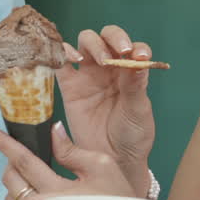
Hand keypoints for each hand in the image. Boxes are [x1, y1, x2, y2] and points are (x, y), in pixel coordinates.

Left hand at [0, 121, 135, 199]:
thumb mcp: (102, 168)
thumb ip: (72, 150)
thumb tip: (53, 130)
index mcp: (58, 191)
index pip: (25, 162)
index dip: (6, 145)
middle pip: (11, 182)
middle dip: (9, 166)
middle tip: (17, 159)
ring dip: (15, 187)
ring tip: (31, 181)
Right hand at [58, 25, 154, 195]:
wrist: (113, 161)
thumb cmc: (132, 136)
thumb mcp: (138, 110)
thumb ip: (135, 84)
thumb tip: (138, 58)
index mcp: (129, 72)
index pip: (131, 47)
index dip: (134, 46)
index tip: (137, 56)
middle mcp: (108, 69)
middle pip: (105, 38)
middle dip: (111, 39)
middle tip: (118, 52)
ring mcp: (87, 76)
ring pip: (84, 44)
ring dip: (90, 43)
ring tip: (96, 58)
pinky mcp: (69, 87)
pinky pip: (61, 64)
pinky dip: (61, 54)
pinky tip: (70, 58)